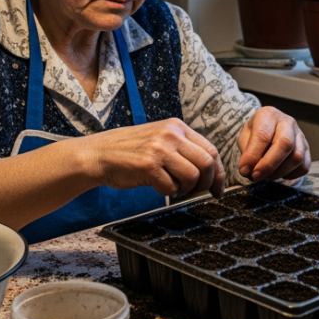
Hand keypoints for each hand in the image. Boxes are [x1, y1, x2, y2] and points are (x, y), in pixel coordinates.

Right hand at [83, 118, 223, 197]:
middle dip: (206, 183)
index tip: (218, 189)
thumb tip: (211, 172)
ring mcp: (159, 149)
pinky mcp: (148, 165)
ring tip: (172, 186)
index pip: (211, 150)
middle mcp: (171, 134)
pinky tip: (156, 185)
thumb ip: (183, 149)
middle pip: (207, 164)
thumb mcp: (160, 139)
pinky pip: (171, 187)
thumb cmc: (131, 151)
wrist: (99, 154)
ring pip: (192, 176)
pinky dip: (167, 192)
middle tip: (196, 192)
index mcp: (177, 126)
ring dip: (185, 189)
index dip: (219, 173)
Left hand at [237, 106, 309, 181]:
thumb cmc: (255, 134)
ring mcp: (300, 135)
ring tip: (266, 175)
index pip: (263, 135)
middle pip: (285, 144)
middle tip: (255, 176)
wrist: (268, 129)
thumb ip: (247, 153)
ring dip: (279, 172)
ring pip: (297, 157)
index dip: (253, 155)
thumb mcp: (244, 138)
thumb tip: (249, 171)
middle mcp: (288, 122)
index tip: (244, 170)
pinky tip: (279, 173)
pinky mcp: (307, 149)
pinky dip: (290, 175)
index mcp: (269, 115)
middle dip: (269, 165)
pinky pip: (304, 166)